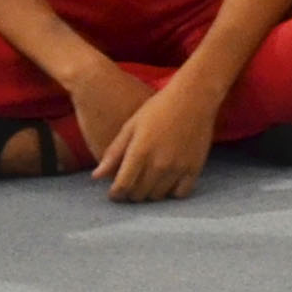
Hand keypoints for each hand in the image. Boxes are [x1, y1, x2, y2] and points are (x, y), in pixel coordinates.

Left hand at [83, 66, 217, 201]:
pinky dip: (171, 192)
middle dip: (130, 193)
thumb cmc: (158, 107)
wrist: (193, 96)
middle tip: (130, 185)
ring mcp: (178, 167)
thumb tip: (96, 176)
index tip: (114, 192)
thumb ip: (114, 153)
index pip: (122, 186)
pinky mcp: (195, 167)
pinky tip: (166, 182)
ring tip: (147, 183)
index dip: (115, 193)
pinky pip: (180, 193)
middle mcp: (159, 163)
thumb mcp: (131, 126)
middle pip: (139, 194)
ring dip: (149, 193)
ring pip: (158, 196)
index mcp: (140, 152)